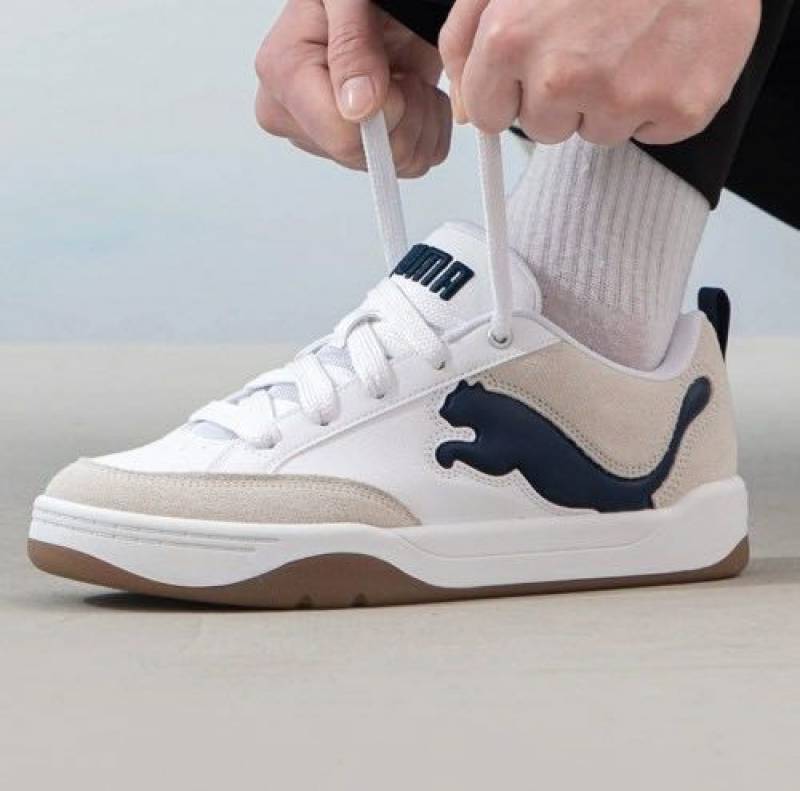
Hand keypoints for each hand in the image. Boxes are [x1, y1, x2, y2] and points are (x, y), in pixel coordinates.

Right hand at [255, 0, 451, 176]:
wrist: (380, 2)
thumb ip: (352, 44)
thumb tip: (357, 107)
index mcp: (284, 79)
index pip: (342, 137)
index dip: (387, 110)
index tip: (395, 71)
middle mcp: (298, 119)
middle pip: (369, 155)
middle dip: (406, 113)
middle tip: (402, 68)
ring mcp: (327, 141)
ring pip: (397, 164)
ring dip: (421, 118)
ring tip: (406, 75)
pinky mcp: (358, 152)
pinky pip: (413, 165)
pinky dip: (429, 129)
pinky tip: (412, 94)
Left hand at [440, 0, 760, 144]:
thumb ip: (466, 38)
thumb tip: (465, 109)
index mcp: (511, 40)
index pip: (488, 115)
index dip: (512, 90)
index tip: (535, 65)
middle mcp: (562, 77)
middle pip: (542, 128)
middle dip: (561, 95)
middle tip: (595, 36)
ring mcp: (623, 97)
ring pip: (597, 132)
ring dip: (610, 97)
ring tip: (633, 36)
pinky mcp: (679, 107)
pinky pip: (652, 131)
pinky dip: (660, 98)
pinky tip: (666, 50)